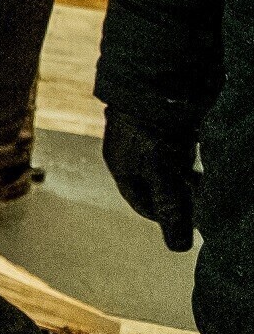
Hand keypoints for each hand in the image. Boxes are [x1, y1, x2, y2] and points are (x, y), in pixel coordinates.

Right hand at [102, 108, 198, 251]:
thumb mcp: (162, 175)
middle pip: (159, 187)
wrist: (157, 84)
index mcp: (122, 168)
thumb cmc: (151, 133)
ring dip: (190, 183)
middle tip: (206, 209)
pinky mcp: (168, 128)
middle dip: (181, 200)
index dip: (165, 218)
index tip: (188, 226)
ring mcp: (151, 141)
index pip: (142, 204)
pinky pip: (181, 153)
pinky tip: (209, 165)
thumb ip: (172, 210)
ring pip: (173, 171)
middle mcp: (134, 155)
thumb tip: (179, 248)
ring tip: (212, 189)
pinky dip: (194, 163)